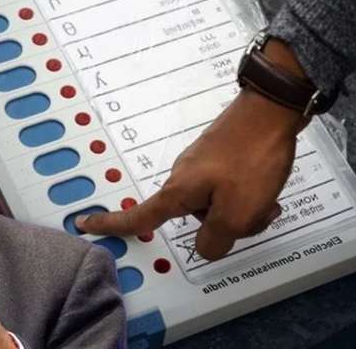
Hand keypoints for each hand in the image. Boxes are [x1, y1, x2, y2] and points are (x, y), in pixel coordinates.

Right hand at [77, 86, 309, 259]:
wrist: (271, 108)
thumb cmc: (252, 157)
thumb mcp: (237, 212)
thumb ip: (216, 240)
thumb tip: (208, 247)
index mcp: (178, 192)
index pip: (139, 216)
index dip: (112, 225)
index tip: (84, 223)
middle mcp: (183, 176)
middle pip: (194, 218)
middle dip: (223, 225)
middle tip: (254, 213)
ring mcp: (200, 163)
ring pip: (215, 203)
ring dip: (241, 208)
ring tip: (265, 196)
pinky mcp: (218, 155)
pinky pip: (226, 186)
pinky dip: (246, 193)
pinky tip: (265, 184)